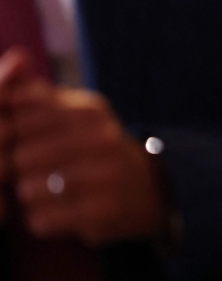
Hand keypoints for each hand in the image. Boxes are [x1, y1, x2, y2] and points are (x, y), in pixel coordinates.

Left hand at [3, 49, 165, 245]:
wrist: (147, 189)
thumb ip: (39, 93)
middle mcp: (103, 139)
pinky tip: (55, 213)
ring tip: (43, 192)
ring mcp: (106, 176)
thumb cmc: (97, 147)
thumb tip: (13, 61)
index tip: (13, 142)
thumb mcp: (77, 113)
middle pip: (21, 156)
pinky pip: (43, 219)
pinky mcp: (104, 212)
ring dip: (27, 195)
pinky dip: (41, 219)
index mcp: (91, 110)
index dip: (7, 133)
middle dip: (15, 168)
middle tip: (26, 172)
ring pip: (28, 189)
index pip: (21, 116)